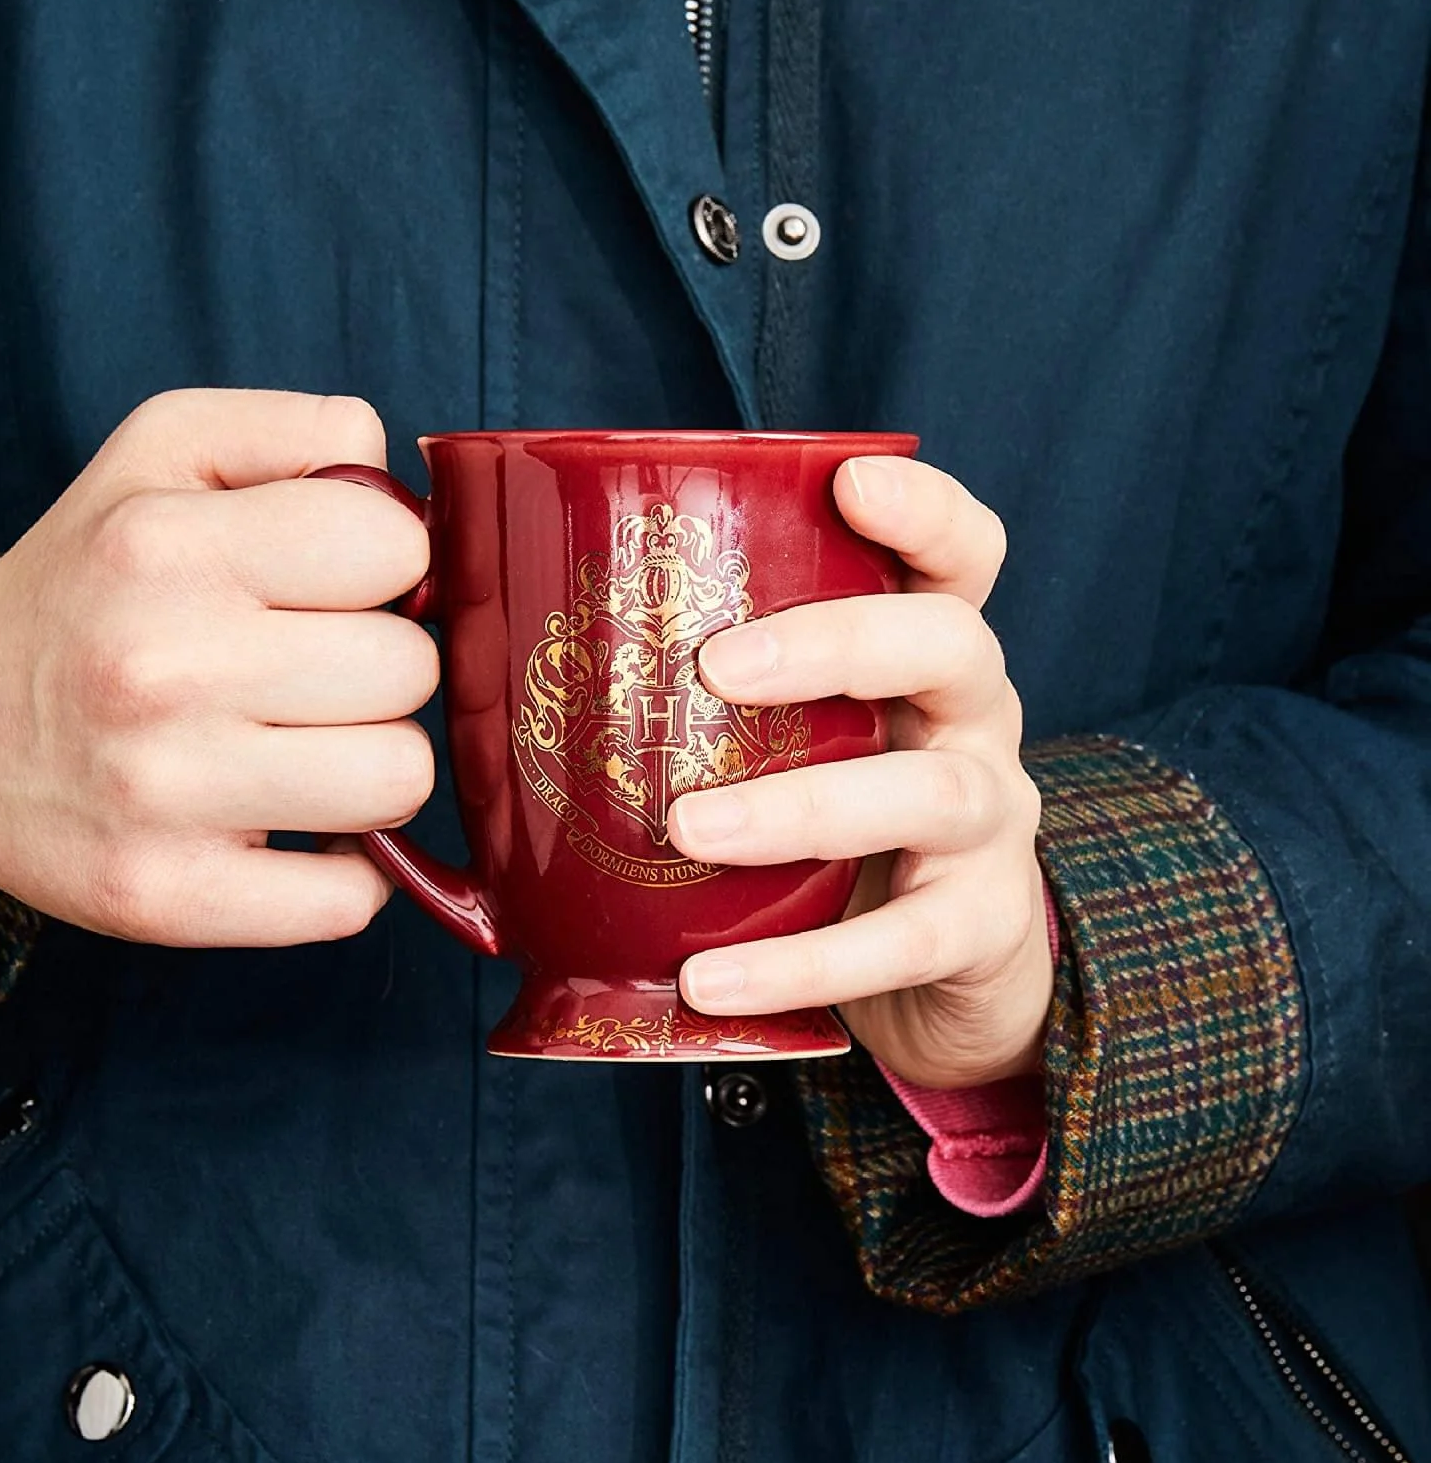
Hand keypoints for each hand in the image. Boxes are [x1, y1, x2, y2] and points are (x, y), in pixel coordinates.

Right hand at [0, 389, 437, 946]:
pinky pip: (349, 902)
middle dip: (381, 670)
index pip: (392, 546)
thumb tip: (410, 488)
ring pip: (399, 781)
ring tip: (305, 749)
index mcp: (168, 545)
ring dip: (371, 767)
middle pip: (409, 672)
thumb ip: (299, 432)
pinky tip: (293, 828)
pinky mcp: (170, 897)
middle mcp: (162, 667)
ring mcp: (166, 793)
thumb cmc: (85, 586)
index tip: (341, 586)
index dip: (387, 566)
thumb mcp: (161, 455)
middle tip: (315, 675)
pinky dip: (344, 874)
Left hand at [669, 457, 1050, 1088]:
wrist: (937, 971)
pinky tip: (710, 980)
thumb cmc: (823, 823)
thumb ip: (681, 687)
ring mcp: (988, 826)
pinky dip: (802, 963)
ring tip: (688, 831)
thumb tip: (475, 628)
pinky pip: (902, 943)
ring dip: (803, 805)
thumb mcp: (784, 737)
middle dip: (837, 643)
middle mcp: (972, 722)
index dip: (924, 509)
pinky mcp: (977, 930)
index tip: (850, 482)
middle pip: (951, 645)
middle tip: (716, 668)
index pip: (959, 556)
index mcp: (920, 657)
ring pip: (930, 792)